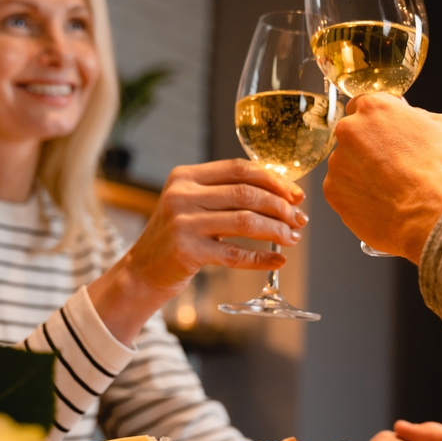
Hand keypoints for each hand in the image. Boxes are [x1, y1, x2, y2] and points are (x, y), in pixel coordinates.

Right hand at [88, 159, 306, 343]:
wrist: (142, 271)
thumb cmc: (177, 236)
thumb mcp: (192, 204)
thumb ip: (226, 194)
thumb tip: (281, 195)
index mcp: (186, 176)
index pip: (239, 169)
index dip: (273, 180)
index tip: (296, 194)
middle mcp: (182, 195)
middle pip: (246, 194)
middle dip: (280, 207)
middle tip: (299, 219)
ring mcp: (183, 223)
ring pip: (244, 222)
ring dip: (275, 231)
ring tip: (292, 238)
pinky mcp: (186, 251)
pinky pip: (234, 255)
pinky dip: (260, 258)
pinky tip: (277, 260)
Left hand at [322, 94, 441, 262]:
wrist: (434, 217)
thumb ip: (417, 114)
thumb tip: (407, 114)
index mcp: (374, 107)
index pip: (364, 104)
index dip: (377, 120)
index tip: (386, 132)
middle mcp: (349, 130)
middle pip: (352, 134)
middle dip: (367, 145)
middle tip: (392, 164)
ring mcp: (337, 162)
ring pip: (346, 163)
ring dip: (361, 171)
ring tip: (388, 188)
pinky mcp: (332, 192)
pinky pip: (342, 189)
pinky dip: (356, 195)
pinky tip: (379, 202)